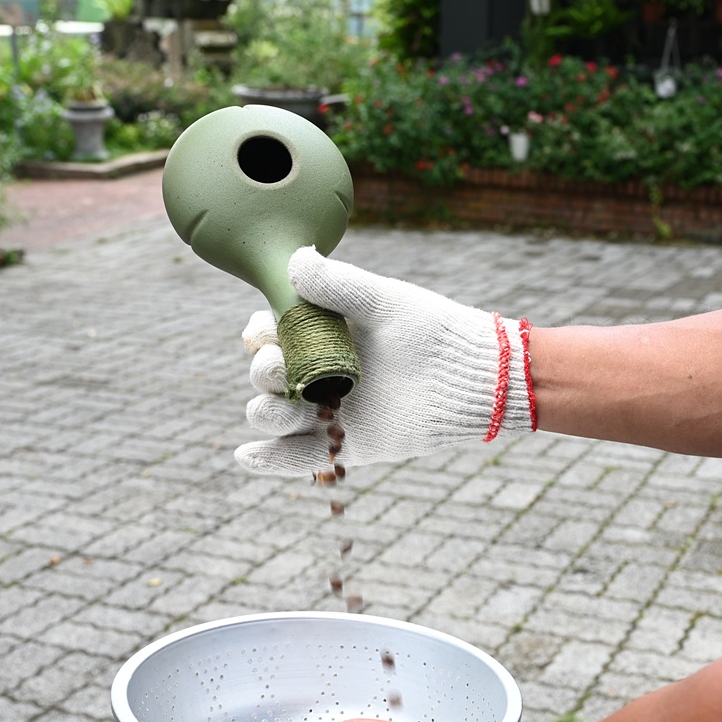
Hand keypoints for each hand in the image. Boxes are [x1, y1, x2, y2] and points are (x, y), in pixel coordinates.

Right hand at [235, 246, 536, 475]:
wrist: (474, 377)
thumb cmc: (432, 330)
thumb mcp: (384, 302)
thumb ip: (339, 284)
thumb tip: (294, 261)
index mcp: (322, 334)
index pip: (268, 335)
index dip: (258, 335)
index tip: (265, 331)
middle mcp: (319, 373)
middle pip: (264, 377)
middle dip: (263, 372)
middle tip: (280, 367)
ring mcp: (330, 411)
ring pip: (274, 416)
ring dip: (265, 411)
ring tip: (284, 402)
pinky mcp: (347, 445)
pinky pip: (298, 458)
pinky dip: (270, 459)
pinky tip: (248, 455)